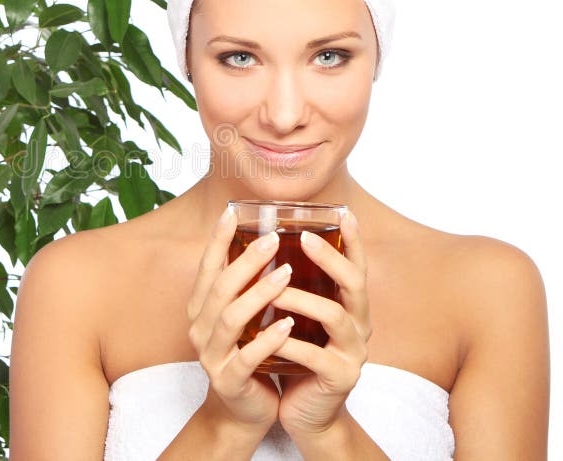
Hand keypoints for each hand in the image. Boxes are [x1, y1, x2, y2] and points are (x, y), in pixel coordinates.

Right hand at [186, 207, 295, 434]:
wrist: (240, 412)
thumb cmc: (246, 354)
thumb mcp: (240, 317)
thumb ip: (244, 286)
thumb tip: (266, 240)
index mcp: (201, 308)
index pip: (207, 268)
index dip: (217, 240)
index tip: (232, 212)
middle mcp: (200, 328)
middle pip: (220, 288)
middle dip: (246, 261)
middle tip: (273, 240)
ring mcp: (211, 356)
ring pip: (230, 319)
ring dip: (258, 295)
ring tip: (286, 276)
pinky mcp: (228, 381)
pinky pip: (246, 357)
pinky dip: (267, 340)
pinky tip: (288, 324)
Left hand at [271, 211, 372, 438]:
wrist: (307, 413)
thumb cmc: (299, 356)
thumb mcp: (301, 319)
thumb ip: (297, 289)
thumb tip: (267, 244)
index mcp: (350, 307)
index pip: (357, 266)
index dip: (354, 240)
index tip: (344, 211)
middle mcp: (359, 325)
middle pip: (356, 284)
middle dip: (331, 258)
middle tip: (303, 238)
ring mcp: (353, 353)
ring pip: (334, 316)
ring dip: (301, 299)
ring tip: (272, 289)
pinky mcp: (339, 378)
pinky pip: (315, 355)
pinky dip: (290, 342)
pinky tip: (269, 333)